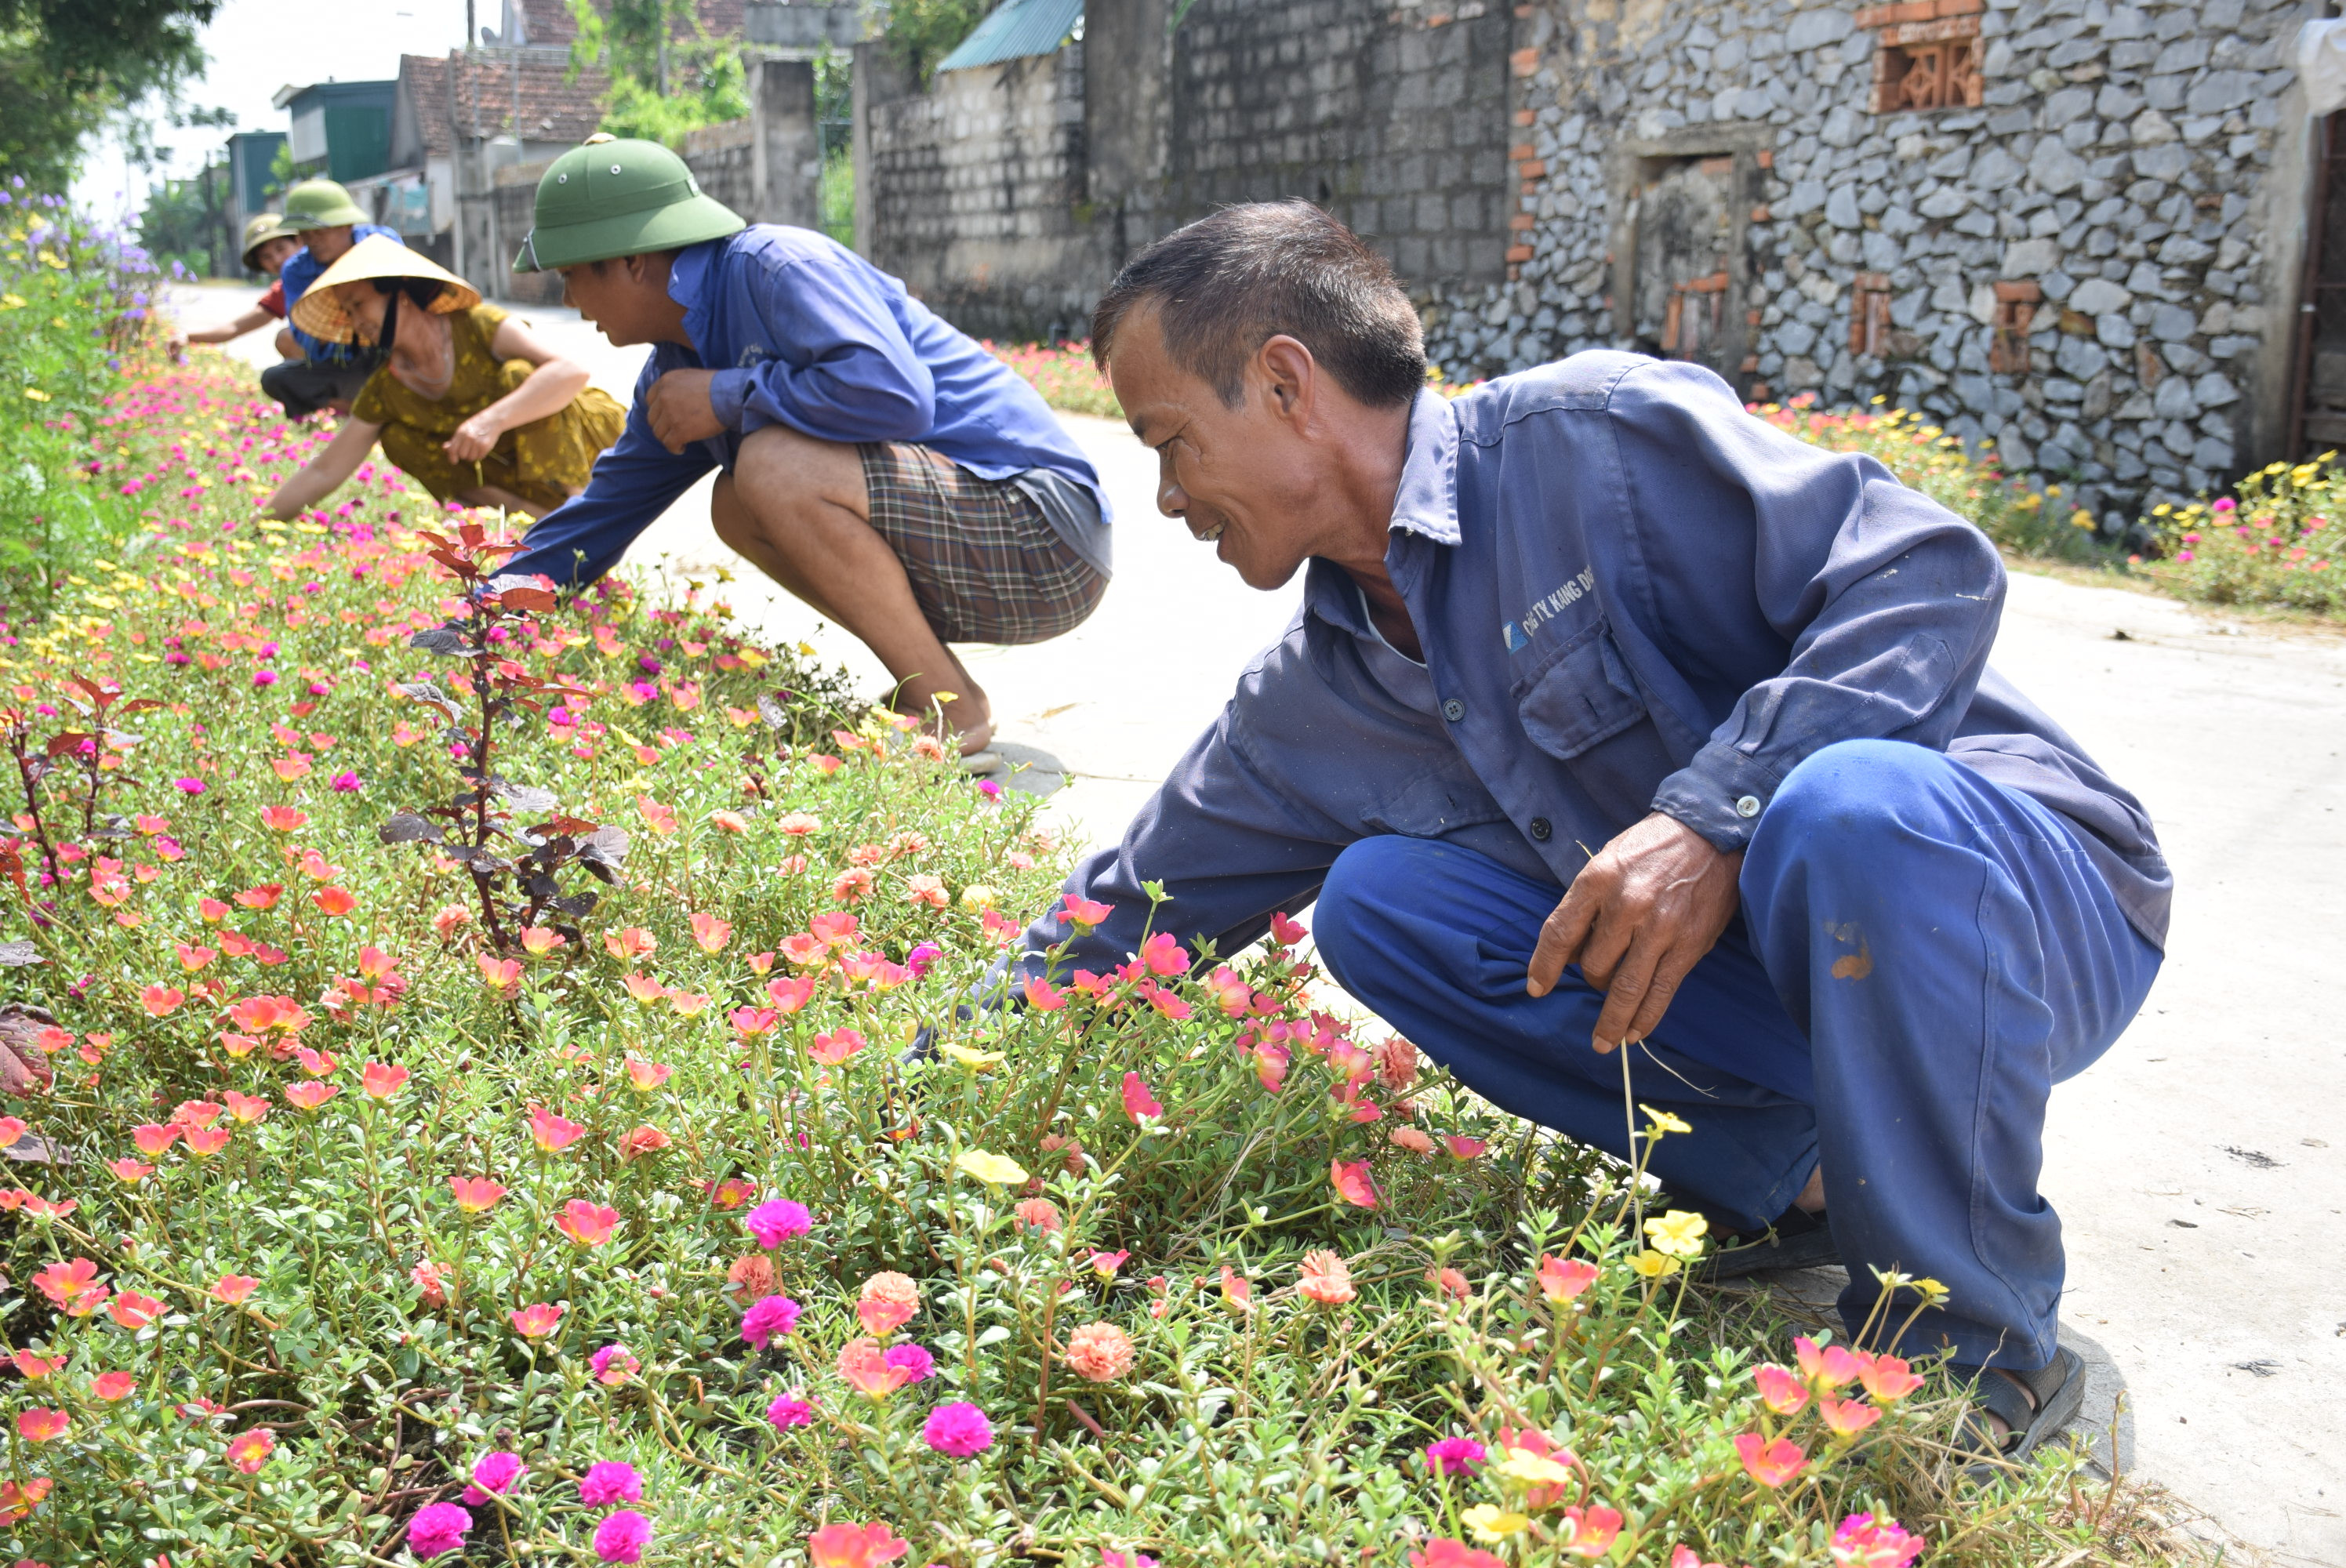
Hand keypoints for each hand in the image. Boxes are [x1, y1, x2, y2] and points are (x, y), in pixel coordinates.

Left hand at [443, 411, 501, 462]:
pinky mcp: (485, 445)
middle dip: (465, 455)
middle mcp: (468, 437)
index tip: (454, 462)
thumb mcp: (463, 430)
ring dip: (474, 455)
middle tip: (469, 449)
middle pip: (462, 455)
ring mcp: (477, 441)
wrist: (492, 420)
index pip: (452, 450)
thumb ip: (454, 440)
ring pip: (471, 458)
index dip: (452, 457)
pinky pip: (480, 457)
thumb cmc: (475, 427)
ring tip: (477, 446)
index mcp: (460, 432)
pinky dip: (481, 454)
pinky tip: (483, 447)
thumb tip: (445, 449)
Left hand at [644, 368, 725, 452]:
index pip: (650, 399)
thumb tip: (673, 398)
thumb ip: (677, 386)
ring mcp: (670, 414)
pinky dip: (675, 448)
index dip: (657, 410)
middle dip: (662, 426)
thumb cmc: (718, 386)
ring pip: (659, 433)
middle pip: (652, 418)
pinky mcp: (679, 431)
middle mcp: (664, 397)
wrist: (731, 396)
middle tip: (673, 431)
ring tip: (679, 441)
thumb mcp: (691, 377)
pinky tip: (682, 448)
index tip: (665, 417)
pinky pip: (669, 444)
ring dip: (668, 438)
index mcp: (666, 381)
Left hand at [1526, 811, 1742, 1052]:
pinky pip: (1662, 991)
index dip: (1544, 966)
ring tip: (1603, 1041)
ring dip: (1611, 1021)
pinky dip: (1646, 1017)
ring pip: (1626, 988)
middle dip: (1590, 979)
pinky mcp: (1689, 944)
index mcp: (1597, 880)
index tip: (1537, 988)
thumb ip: (1586, 905)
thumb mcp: (1607, 862)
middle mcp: (1626, 905)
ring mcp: (1660, 928)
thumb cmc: (1651, 848)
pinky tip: (1635, 1032)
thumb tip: (1570, 955)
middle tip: (1596, 979)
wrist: (1709, 834)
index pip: (1559, 933)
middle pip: (1593, 964)